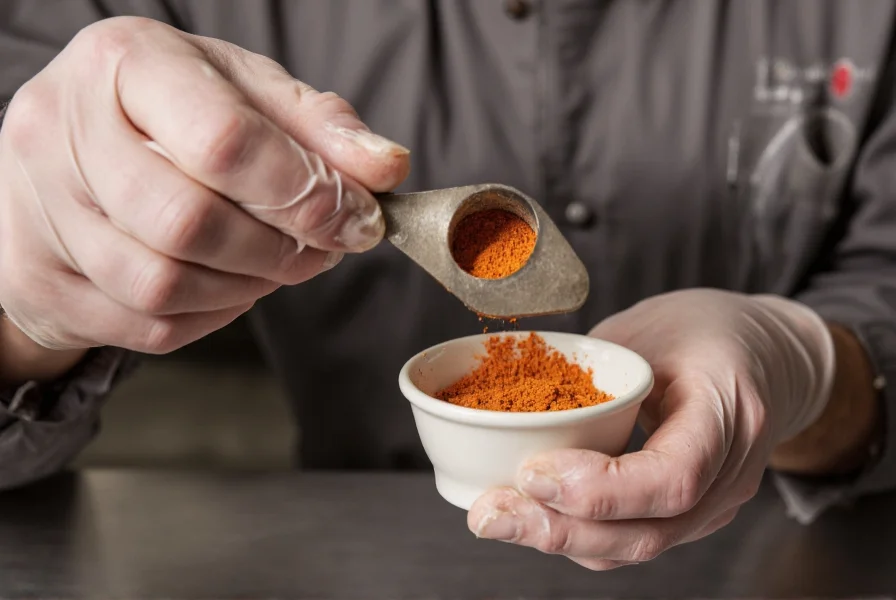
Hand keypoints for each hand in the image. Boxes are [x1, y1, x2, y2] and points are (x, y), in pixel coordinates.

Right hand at [0, 17, 408, 353]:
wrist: (67, 155)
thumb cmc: (165, 116)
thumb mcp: (244, 92)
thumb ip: (319, 126)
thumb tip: (386, 167)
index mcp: (125, 63)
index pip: (224, 140)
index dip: (305, 193)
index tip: (358, 218)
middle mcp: (63, 130)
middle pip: (188, 222)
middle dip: (280, 250)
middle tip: (322, 249)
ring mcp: (39, 210)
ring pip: (162, 285)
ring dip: (248, 287)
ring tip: (280, 263)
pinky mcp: (39, 278)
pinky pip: (145, 326)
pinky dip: (211, 317)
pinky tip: (231, 285)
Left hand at [468, 289, 833, 569]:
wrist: (765, 354)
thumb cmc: (702, 330)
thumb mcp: (644, 329)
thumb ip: (586, 374)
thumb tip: (508, 415)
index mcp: (727, 410)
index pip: (672, 476)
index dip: (599, 489)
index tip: (531, 472)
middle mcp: (732, 472)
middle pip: (649, 532)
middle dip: (560, 531)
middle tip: (491, 514)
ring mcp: (718, 502)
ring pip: (637, 546)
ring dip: (560, 540)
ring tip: (496, 518)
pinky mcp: (695, 514)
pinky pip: (636, 538)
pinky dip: (580, 535)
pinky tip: (532, 517)